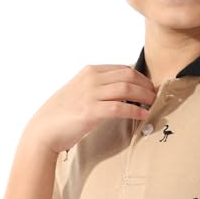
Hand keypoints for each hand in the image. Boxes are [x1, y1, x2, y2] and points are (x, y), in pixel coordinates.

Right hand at [21, 65, 155, 156]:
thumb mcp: (81, 90)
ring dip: (145, 96)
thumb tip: (125, 89)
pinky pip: (120, 108)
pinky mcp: (90, 111)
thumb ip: (100, 86)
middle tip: (155, 95)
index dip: (141, 77)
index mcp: (90, 71)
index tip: (150, 86)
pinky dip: (136, 110)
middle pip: (129, 76)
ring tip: (153, 103)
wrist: (44, 130)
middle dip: (146, 85)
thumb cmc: (63, 112)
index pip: (124, 68)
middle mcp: (91, 79)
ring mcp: (90, 94)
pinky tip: (144, 115)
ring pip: (127, 89)